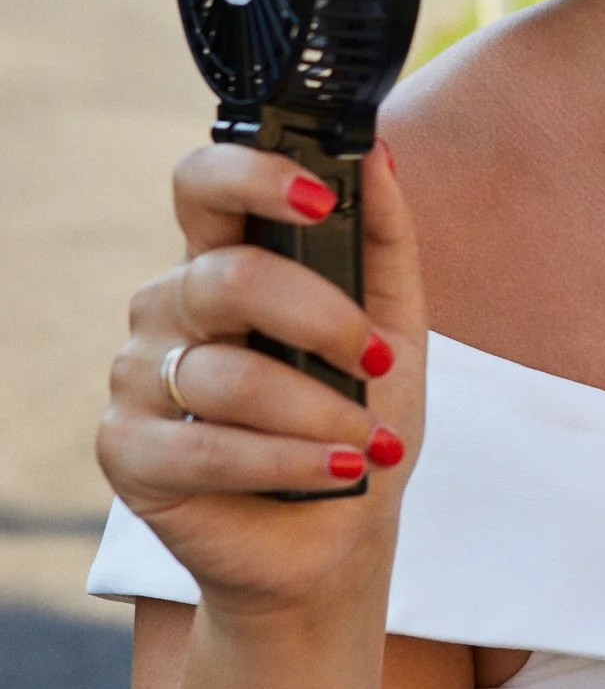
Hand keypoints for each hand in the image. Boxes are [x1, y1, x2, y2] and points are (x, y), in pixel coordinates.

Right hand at [96, 140, 426, 617]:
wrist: (336, 534)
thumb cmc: (357, 417)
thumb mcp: (396, 324)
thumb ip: (383, 238)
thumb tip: (376, 155)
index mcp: (222, 260)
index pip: (201, 184)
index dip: (251, 176)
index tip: (322, 198)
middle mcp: (169, 307)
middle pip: (227, 278)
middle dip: (322, 320)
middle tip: (377, 361)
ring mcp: (139, 377)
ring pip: (227, 376)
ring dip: (319, 412)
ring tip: (367, 443)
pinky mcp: (125, 451)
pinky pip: (208, 448)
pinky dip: (289, 462)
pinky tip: (339, 472)